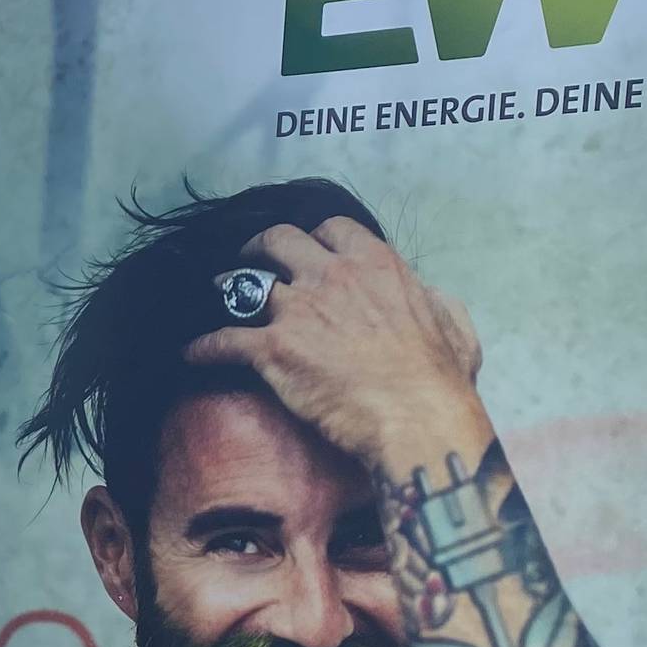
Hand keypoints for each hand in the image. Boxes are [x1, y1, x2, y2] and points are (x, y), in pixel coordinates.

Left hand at [184, 217, 489, 474]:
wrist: (417, 418)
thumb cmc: (439, 379)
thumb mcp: (454, 325)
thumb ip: (434, 301)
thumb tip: (427, 295)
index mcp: (375, 264)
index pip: (331, 229)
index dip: (314, 238)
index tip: (306, 250)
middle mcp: (332, 277)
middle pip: (279, 241)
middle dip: (261, 247)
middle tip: (252, 260)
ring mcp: (299, 310)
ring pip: (243, 284)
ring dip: (227, 289)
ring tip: (218, 295)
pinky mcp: (273, 349)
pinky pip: (222, 340)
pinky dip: (202, 347)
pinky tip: (191, 352)